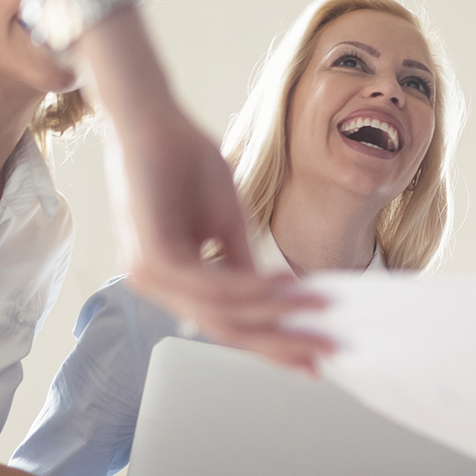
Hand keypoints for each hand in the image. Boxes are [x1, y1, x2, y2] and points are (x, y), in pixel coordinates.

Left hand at [110, 110, 330, 373]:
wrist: (151, 121)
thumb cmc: (184, 163)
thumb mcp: (228, 223)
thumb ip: (243, 265)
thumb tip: (279, 301)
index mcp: (175, 279)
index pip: (229, 323)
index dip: (274, 341)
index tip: (315, 355)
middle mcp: (158, 284)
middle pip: (227, 330)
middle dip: (280, 344)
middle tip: (325, 352)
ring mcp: (150, 274)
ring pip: (222, 313)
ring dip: (275, 314)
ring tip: (319, 309)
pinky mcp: (151, 256)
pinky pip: (211, 285)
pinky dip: (252, 289)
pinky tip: (285, 285)